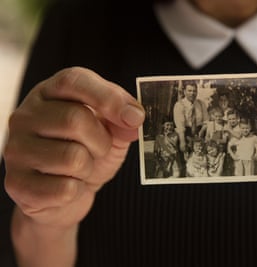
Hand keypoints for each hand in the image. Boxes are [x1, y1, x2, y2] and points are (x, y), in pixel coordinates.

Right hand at [4, 67, 144, 228]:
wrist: (65, 194)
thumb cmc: (88, 153)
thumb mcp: (110, 130)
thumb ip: (123, 119)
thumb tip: (134, 117)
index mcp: (49, 93)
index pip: (74, 80)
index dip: (108, 97)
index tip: (135, 117)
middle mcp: (25, 116)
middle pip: (74, 119)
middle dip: (101, 141)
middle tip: (99, 150)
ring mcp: (16, 149)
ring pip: (71, 158)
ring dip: (88, 168)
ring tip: (80, 169)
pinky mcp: (16, 183)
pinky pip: (64, 189)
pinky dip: (76, 191)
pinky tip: (67, 185)